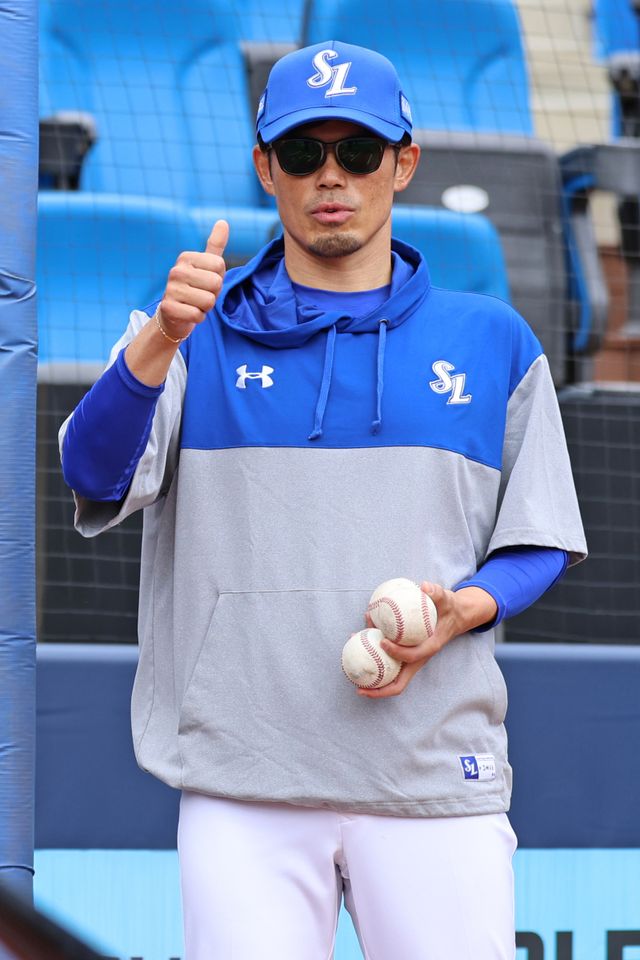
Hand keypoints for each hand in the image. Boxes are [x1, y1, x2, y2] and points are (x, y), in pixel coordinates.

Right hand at [157, 219, 228, 341]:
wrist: (173, 315)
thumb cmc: (195, 288)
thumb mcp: (206, 266)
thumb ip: (215, 245)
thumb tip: (223, 222)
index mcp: (186, 257)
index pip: (220, 266)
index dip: (218, 279)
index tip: (206, 282)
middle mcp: (176, 270)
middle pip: (216, 284)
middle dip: (213, 295)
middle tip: (200, 295)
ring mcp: (170, 289)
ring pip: (208, 301)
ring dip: (206, 308)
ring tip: (194, 304)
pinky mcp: (168, 308)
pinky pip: (197, 315)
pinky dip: (197, 318)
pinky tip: (188, 314)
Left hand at [358, 582, 496, 699]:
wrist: (454, 617)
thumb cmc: (448, 608)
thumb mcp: (446, 598)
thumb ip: (436, 592)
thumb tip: (425, 587)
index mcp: (430, 647)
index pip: (412, 656)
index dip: (397, 652)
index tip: (383, 641)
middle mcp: (418, 658)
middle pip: (399, 683)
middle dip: (378, 689)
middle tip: (358, 687)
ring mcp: (410, 660)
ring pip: (390, 677)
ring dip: (371, 678)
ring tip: (351, 669)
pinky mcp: (404, 655)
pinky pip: (387, 663)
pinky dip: (372, 657)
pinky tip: (358, 641)